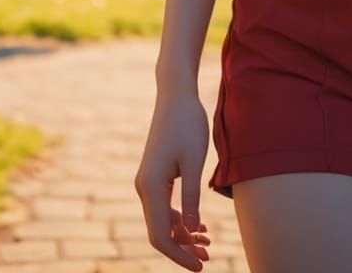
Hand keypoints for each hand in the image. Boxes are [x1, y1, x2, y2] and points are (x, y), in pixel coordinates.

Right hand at [133, 88, 213, 266]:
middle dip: (183, 248)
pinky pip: (165, 206)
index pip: (160, 235)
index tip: (199, 266)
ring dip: (183, 234)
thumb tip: (189, 232)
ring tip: (208, 243)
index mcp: (150, 187)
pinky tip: (199, 225)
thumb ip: (191, 198)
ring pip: (163, 220)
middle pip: (160, 231)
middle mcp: (144, 187)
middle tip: (208, 258)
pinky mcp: (156, 175)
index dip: (179, 255)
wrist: (176, 95)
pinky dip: (180, 219)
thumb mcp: (194, 161)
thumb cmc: (187, 124)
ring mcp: (148, 181)